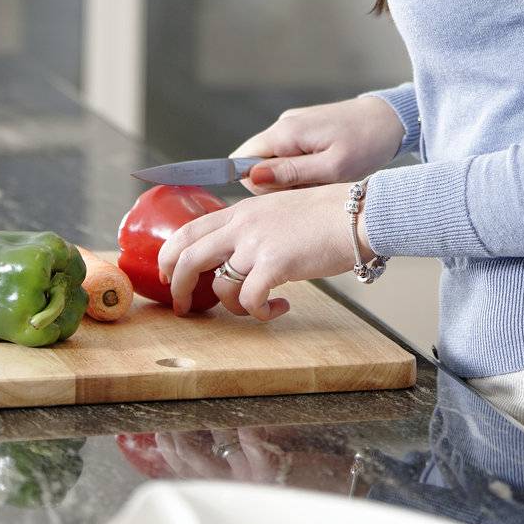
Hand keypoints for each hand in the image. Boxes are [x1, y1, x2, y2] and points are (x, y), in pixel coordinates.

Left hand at [156, 181, 374, 321]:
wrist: (356, 214)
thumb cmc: (326, 214)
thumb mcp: (280, 210)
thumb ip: (256, 227)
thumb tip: (244, 255)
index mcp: (241, 211)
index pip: (188, 230)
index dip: (169, 255)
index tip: (167, 274)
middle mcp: (242, 226)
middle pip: (187, 258)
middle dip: (177, 287)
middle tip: (182, 307)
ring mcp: (256, 244)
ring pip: (220, 286)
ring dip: (234, 306)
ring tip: (258, 307)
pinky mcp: (275, 264)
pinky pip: (250, 300)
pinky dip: (259, 313)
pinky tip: (278, 309)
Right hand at [231, 96, 403, 193]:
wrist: (392, 120)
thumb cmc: (367, 144)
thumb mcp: (332, 168)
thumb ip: (291, 174)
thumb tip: (252, 178)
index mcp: (285, 132)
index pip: (241, 162)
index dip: (257, 185)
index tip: (288, 194)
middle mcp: (283, 125)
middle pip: (257, 164)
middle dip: (279, 185)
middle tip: (313, 187)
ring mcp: (294, 125)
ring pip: (275, 162)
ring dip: (293, 179)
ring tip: (325, 178)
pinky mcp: (305, 129)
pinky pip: (290, 155)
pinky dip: (304, 169)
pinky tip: (327, 170)